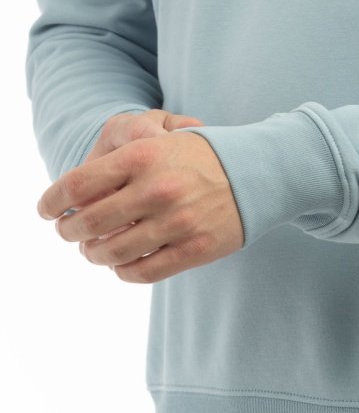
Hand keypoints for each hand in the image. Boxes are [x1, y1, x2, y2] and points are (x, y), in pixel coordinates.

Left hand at [36, 110, 244, 282]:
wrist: (259, 171)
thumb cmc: (200, 155)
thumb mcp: (161, 139)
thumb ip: (119, 160)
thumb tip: (75, 194)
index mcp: (144, 156)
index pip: (77, 185)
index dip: (52, 201)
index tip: (46, 210)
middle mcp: (157, 189)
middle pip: (89, 224)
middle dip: (70, 232)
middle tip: (69, 232)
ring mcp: (176, 222)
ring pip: (112, 253)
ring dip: (95, 255)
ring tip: (94, 249)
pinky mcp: (194, 249)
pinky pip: (141, 273)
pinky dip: (123, 272)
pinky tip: (121, 264)